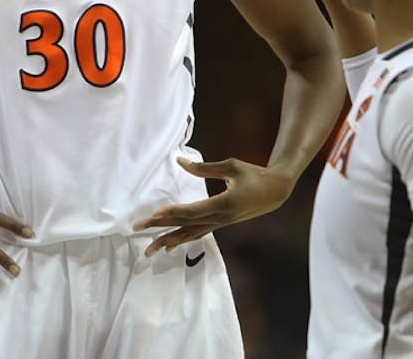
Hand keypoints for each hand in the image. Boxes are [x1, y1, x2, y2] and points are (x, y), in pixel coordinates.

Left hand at [133, 157, 294, 255]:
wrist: (275, 191)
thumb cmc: (254, 174)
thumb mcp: (231, 166)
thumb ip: (204, 167)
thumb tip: (180, 161)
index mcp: (224, 203)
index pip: (193, 211)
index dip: (173, 212)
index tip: (155, 215)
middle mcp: (220, 218)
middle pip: (185, 225)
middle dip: (160, 227)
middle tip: (137, 228)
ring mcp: (220, 223)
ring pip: (190, 234)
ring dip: (168, 240)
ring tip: (148, 250)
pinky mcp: (220, 224)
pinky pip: (197, 234)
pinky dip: (182, 239)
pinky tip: (169, 246)